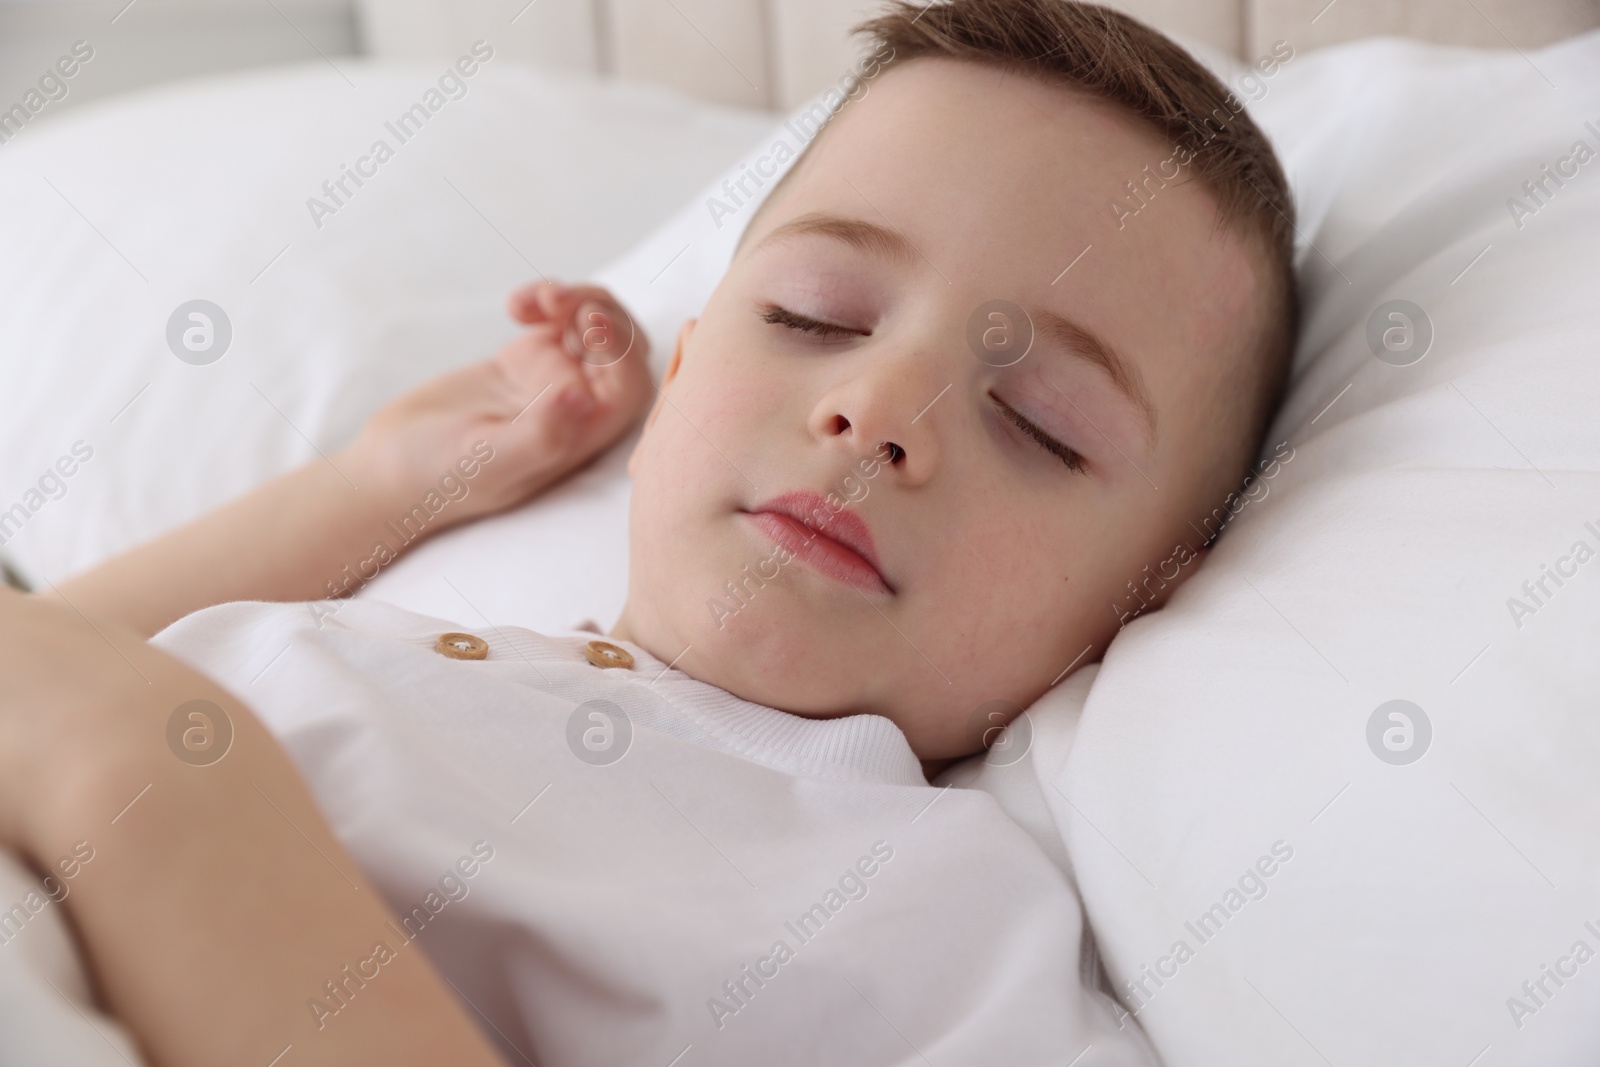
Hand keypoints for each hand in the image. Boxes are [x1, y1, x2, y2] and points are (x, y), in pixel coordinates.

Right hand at [343, 280, 652, 529]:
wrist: (390, 469)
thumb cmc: (438, 477)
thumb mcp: (486, 460)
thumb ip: (540, 435)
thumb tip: (587, 398)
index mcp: (583, 437)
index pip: (630, 385)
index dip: (621, 347)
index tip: (586, 321)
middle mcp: (578, 410)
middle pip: (623, 350)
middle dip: (600, 312)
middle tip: (553, 301)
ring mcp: (554, 382)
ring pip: (597, 328)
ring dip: (576, 300)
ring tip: (533, 299)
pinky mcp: (527, 362)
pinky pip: (560, 320)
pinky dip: (546, 301)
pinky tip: (514, 306)